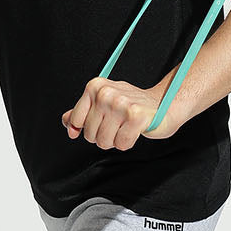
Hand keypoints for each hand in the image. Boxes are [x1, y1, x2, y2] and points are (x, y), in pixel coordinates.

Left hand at [61, 77, 179, 149]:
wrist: (164, 105)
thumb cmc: (131, 106)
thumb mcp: (104, 103)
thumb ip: (83, 112)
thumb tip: (66, 123)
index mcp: (95, 86)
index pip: (75, 120)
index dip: (84, 130)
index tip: (99, 125)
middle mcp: (106, 92)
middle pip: (89, 134)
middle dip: (103, 136)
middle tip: (118, 126)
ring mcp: (120, 103)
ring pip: (103, 141)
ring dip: (115, 141)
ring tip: (125, 128)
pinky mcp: (136, 116)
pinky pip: (121, 144)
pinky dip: (127, 143)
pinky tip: (134, 131)